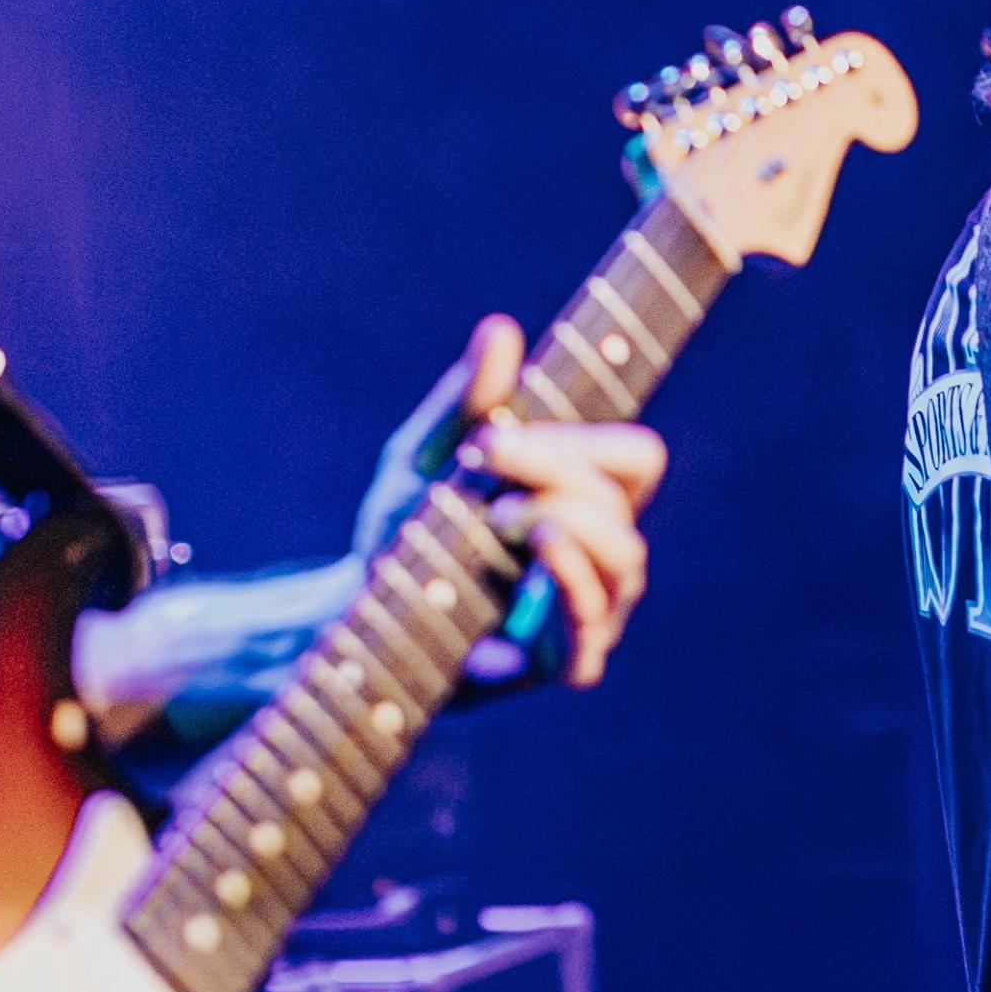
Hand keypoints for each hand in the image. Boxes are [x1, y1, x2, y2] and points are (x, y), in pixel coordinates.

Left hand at [354, 317, 668, 687]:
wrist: (355, 612)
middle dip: (557, 474)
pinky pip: (594, 629)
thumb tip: (502, 328)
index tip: (495, 440)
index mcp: (582, 503)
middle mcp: (598, 556)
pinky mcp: (560, 664)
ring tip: (502, 518)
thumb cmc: (404, 534)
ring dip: (566, 523)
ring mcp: (588, 612)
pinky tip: (530, 561)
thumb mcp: (424, 456)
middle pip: (625, 501)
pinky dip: (569, 587)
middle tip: (483, 475)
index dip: (582, 441)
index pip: (636, 460)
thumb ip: (467, 402)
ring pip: (625, 559)